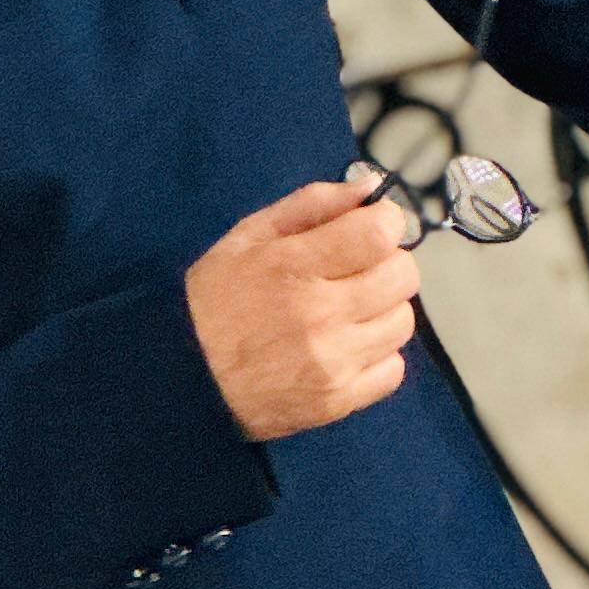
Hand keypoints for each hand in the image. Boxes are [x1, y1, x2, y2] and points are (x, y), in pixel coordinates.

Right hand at [185, 172, 418, 440]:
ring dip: (383, 309)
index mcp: (294, 266)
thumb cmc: (215, 302)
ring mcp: (332, 362)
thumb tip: (370, 188)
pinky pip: (393, 369)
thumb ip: (313, 205)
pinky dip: (377, 355)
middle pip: (403, 276)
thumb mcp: (249, 236)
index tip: (370, 229)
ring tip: (347, 310)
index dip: (384, 223)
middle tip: (357, 270)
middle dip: (386, 264)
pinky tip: (347, 346)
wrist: (186, 378)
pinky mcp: (338, 399)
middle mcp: (319, 315)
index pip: (380, 233)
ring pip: (402, 321)